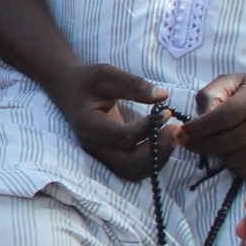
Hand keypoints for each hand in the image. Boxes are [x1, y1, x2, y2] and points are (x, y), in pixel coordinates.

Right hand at [48, 62, 169, 180]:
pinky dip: (153, 160)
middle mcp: (94, 146)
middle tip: (175, 129)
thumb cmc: (87, 81)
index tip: (166, 112)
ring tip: (173, 136)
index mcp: (88, 125)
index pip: (122, 137)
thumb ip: (132, 84)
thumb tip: (162, 96)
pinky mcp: (111, 158)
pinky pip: (135, 169)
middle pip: (129, 163)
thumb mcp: (106, 74)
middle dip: (157, 150)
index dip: (148, 128)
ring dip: (158, 158)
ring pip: (134, 171)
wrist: (70, 92)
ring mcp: (102, 156)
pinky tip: (164, 141)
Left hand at [175, 72, 245, 180]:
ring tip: (216, 141)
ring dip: (216, 154)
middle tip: (187, 142)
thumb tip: (199, 120)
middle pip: (224, 142)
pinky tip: (231, 151)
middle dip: (199, 145)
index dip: (198, 128)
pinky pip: (244, 170)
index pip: (221, 118)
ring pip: (232, 159)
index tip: (183, 131)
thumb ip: (210, 95)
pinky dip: (231, 164)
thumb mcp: (231, 82)